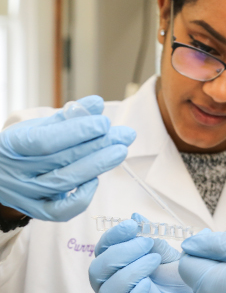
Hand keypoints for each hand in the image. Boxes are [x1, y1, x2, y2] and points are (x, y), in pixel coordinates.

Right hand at [0, 95, 135, 221]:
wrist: (0, 174)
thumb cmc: (22, 147)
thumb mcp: (37, 127)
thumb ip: (68, 117)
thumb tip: (97, 103)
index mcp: (12, 145)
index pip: (46, 140)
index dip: (77, 132)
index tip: (104, 122)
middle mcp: (17, 173)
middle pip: (60, 161)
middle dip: (97, 146)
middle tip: (124, 136)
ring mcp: (26, 195)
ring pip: (64, 183)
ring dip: (97, 166)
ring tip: (120, 151)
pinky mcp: (37, 211)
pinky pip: (61, 211)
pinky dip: (82, 197)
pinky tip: (95, 179)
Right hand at [89, 213, 191, 292]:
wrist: (186, 287)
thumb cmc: (174, 272)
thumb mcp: (163, 250)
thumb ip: (149, 235)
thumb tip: (136, 216)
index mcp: (114, 262)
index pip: (102, 247)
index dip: (113, 235)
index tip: (132, 226)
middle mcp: (109, 280)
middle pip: (97, 268)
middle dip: (122, 252)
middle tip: (147, 243)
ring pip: (108, 287)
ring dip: (132, 270)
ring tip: (155, 260)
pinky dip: (135, 289)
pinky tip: (149, 282)